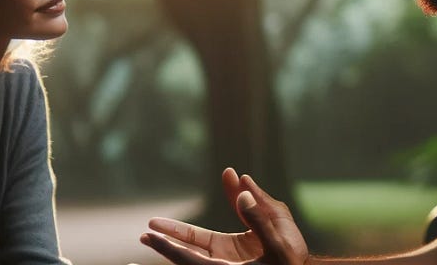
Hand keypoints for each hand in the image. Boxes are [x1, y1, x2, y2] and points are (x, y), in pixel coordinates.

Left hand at [141, 168, 308, 264]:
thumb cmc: (292, 261)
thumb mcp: (279, 240)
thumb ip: (258, 214)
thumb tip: (241, 181)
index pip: (191, 256)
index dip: (169, 245)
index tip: (150, 234)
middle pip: (187, 256)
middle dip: (165, 243)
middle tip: (144, 234)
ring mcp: (227, 260)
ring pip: (195, 248)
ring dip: (175, 239)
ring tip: (155, 229)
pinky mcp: (234, 253)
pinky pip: (209, 242)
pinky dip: (193, 235)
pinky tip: (179, 229)